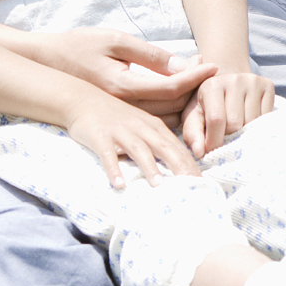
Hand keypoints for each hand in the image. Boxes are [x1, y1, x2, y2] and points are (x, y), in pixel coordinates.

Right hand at [27, 29, 215, 119]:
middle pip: (172, 106)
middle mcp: (124, 105)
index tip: (214, 65)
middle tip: (207, 70)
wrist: (47, 62)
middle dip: (195, 90)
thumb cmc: (80, 46)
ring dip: (185, 104)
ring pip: (164, 118)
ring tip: (198, 84)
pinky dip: (168, 112)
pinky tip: (178, 98)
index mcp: (124, 85)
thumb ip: (148, 55)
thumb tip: (180, 65)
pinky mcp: (117, 117)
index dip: (196, 76)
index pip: (172, 87)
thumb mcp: (115, 41)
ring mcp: (120, 114)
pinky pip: (150, 120)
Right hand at [61, 92, 201, 187]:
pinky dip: (113, 168)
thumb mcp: (141, 124)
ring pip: (138, 149)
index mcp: (154, 126)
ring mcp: (120, 131)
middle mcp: (140, 127)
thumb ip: (159, 140)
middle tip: (192, 186)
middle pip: (164, 147)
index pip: (177, 146)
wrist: (83, 99)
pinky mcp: (100, 136)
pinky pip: (107, 154)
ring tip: (159, 185)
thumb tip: (179, 163)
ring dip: (149, 167)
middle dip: (180, 166)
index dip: (191, 163)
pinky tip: (119, 184)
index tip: (202, 182)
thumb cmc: (116, 117)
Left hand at [182, 69, 275, 155]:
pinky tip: (249, 122)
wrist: (228, 83)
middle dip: (229, 137)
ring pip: (252, 122)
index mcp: (212, 85)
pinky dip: (257, 125)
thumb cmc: (208, 104)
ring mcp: (253, 81)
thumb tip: (199, 152)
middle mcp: (234, 79)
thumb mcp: (193, 116)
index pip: (216, 119)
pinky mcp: (268, 85)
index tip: (212, 152)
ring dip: (244, 133)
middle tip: (225, 137)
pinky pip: (266, 116)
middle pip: (236, 123)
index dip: (214, 141)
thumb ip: (192, 134)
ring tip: (236, 129)